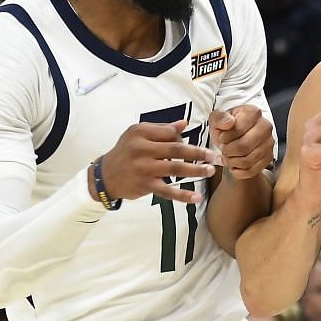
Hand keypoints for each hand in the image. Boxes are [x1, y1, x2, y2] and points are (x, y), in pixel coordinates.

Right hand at [95, 119, 219, 204]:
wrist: (105, 176)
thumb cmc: (125, 152)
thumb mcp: (137, 135)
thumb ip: (161, 130)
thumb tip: (184, 123)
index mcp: (141, 132)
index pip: (170, 133)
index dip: (185, 139)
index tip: (197, 145)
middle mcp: (141, 148)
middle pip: (176, 149)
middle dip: (198, 153)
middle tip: (215, 156)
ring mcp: (144, 168)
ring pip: (175, 168)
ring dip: (196, 170)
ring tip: (210, 171)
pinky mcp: (145, 185)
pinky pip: (168, 191)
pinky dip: (183, 195)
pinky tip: (197, 197)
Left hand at [212, 104, 274, 180]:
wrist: (235, 135)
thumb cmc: (226, 126)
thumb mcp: (217, 118)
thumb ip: (220, 118)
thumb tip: (229, 123)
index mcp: (253, 112)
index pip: (238, 130)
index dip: (225, 138)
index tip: (221, 138)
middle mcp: (265, 126)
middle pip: (244, 147)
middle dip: (228, 151)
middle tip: (223, 150)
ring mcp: (269, 143)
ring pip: (248, 160)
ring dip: (232, 162)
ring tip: (227, 158)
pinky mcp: (269, 157)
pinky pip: (253, 170)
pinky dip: (239, 171)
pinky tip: (233, 166)